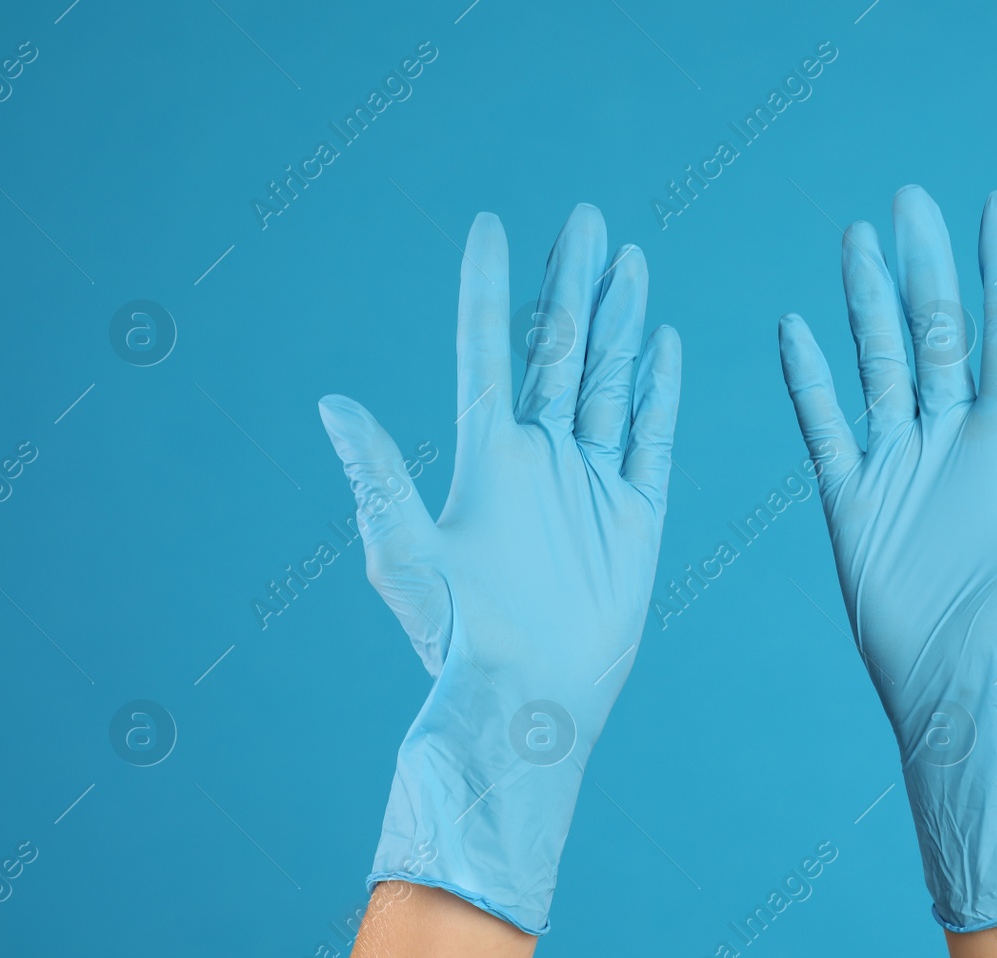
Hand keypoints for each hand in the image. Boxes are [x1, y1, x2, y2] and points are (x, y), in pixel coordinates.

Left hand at [318, 204, 680, 933]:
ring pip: (611, 383)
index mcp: (487, 456)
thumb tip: (332, 402)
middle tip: (586, 219)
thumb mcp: (405, 553)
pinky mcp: (634, 515)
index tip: (492, 227)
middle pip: (560, 351)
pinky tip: (664, 344)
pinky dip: (660, 391)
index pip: (488, 351)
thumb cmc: (458, 637)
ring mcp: (590, 482)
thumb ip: (378, 476)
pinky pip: (651, 439)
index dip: (490, 289)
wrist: (529, 698)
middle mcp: (540, 458)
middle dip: (573, 285)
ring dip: (620, 322)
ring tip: (629, 262)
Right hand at [778, 186, 996, 929]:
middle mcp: (948, 441)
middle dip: (920, 266)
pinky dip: (807, 381)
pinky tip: (793, 330)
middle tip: (906, 202)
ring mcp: (896, 467)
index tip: (994, 206)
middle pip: (930, 332)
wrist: (966, 690)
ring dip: (863, 304)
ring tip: (854, 241)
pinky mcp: (850, 503)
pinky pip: (824, 428)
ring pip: (876, 364)